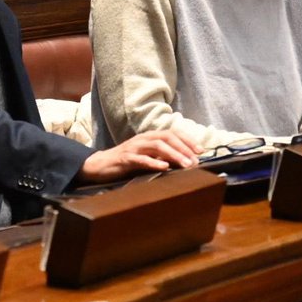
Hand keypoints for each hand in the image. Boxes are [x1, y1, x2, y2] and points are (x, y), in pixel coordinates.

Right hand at [75, 130, 201, 182]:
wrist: (100, 164)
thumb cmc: (126, 161)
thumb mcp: (147, 157)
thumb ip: (162, 157)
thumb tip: (184, 162)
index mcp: (150, 137)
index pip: (173, 133)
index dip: (188, 140)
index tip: (201, 150)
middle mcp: (143, 138)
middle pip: (167, 137)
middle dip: (184, 147)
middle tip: (196, 159)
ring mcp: (134, 147)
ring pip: (157, 146)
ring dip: (174, 155)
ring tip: (186, 164)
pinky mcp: (125, 158)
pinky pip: (141, 159)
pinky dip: (154, 162)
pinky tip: (164, 167)